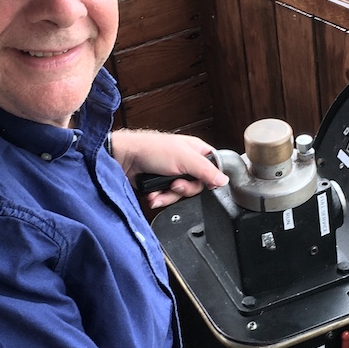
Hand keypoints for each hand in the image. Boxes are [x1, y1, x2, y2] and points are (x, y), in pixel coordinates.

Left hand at [110, 129, 227, 207]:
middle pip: (197, 186)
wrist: (125, 159)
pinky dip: (160, 198)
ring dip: (169, 196)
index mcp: (195, 151)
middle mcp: (185, 162)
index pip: (214, 167)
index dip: (210, 178)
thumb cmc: (151, 149)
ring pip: (182, 194)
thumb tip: (223, 180)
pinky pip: (168, 198)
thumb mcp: (184, 159)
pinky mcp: (161, 184)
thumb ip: (206, 170)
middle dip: (184, 189)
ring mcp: (173, 174)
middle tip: (175, 184)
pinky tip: (153, 195)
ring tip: (159, 191)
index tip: (205, 183)